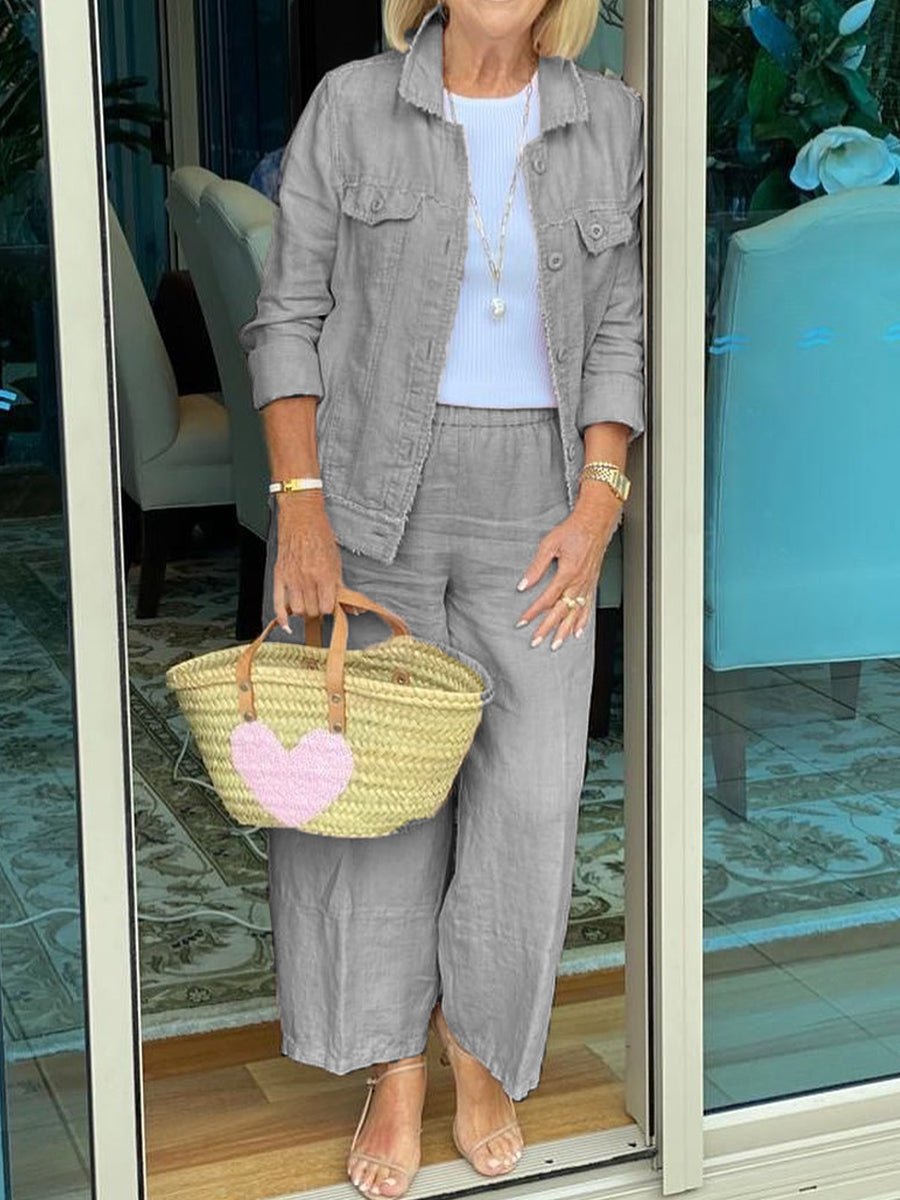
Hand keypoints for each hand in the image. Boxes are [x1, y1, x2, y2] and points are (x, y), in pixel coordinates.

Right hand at [272, 493, 343, 630]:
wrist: (301, 518)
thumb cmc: (320, 535)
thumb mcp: (336, 561)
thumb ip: (342, 587)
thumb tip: (352, 608)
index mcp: (324, 575)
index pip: (327, 607)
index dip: (330, 608)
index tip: (330, 604)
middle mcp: (307, 579)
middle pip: (313, 610)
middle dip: (317, 609)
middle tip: (319, 602)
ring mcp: (291, 579)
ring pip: (297, 610)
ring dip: (303, 610)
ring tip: (307, 603)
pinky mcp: (279, 576)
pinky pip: (277, 603)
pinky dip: (281, 617)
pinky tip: (286, 624)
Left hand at [515, 496, 620, 649]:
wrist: (595, 523)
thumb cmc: (573, 530)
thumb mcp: (549, 545)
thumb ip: (536, 567)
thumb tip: (523, 584)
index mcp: (567, 574)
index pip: (546, 600)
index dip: (532, 612)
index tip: (522, 622)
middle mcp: (578, 583)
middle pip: (560, 612)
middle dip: (547, 629)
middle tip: (536, 642)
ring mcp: (586, 585)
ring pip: (574, 613)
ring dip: (564, 631)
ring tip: (556, 644)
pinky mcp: (592, 584)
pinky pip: (587, 607)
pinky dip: (582, 621)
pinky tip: (577, 632)